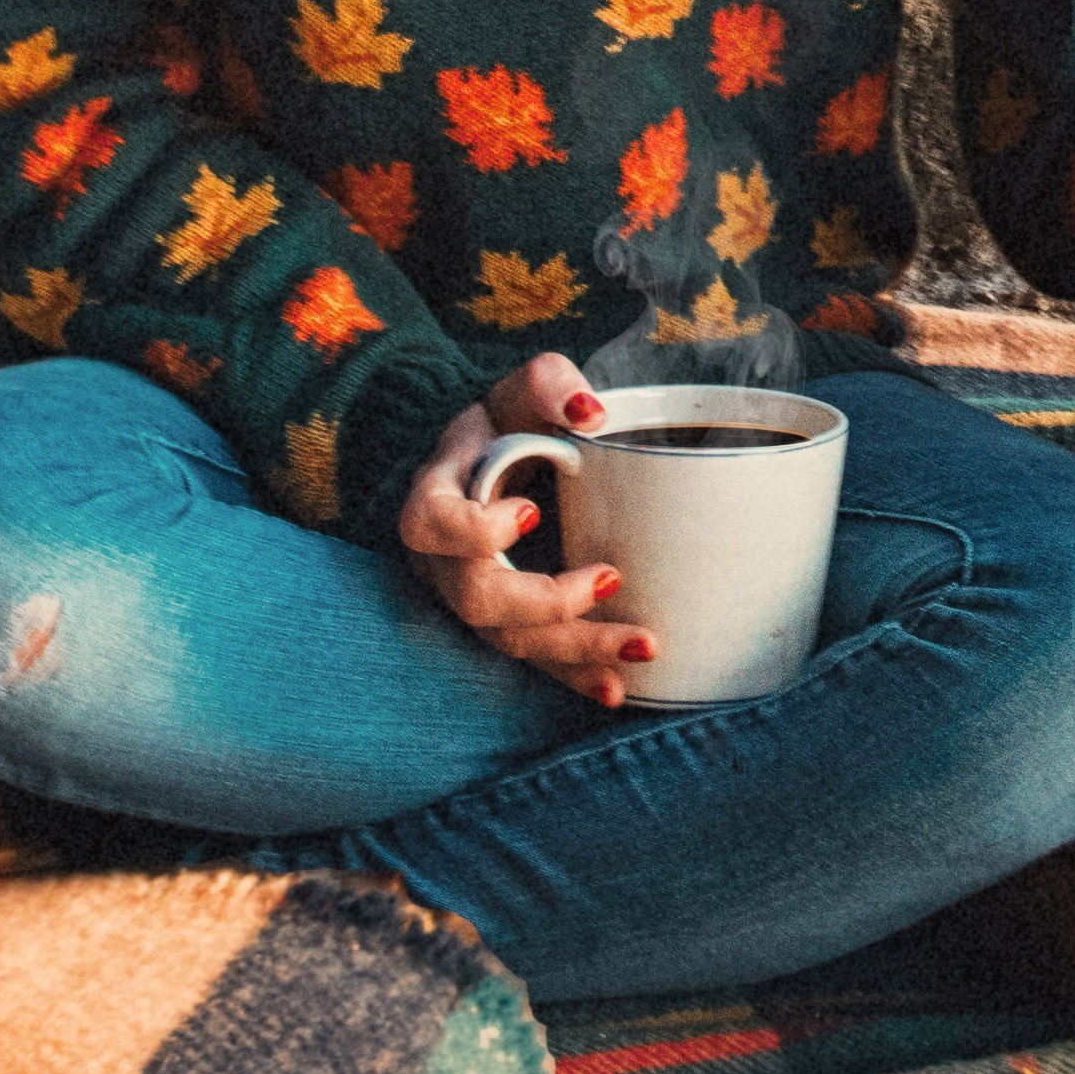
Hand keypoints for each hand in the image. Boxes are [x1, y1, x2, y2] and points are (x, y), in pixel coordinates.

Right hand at [396, 350, 645, 708]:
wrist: (489, 462)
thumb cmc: (504, 423)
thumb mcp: (520, 389)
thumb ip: (550, 384)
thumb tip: (591, 413)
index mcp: (435, 500)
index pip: (433, 527)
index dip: (475, 530)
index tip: (532, 509)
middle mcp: (446, 562)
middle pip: (480, 599)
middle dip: (547, 601)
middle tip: (609, 579)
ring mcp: (475, 597)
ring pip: (513, 640)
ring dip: (576, 650)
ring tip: (641, 648)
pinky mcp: (509, 621)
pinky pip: (537, 657)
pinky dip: (575, 675)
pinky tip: (617, 689)